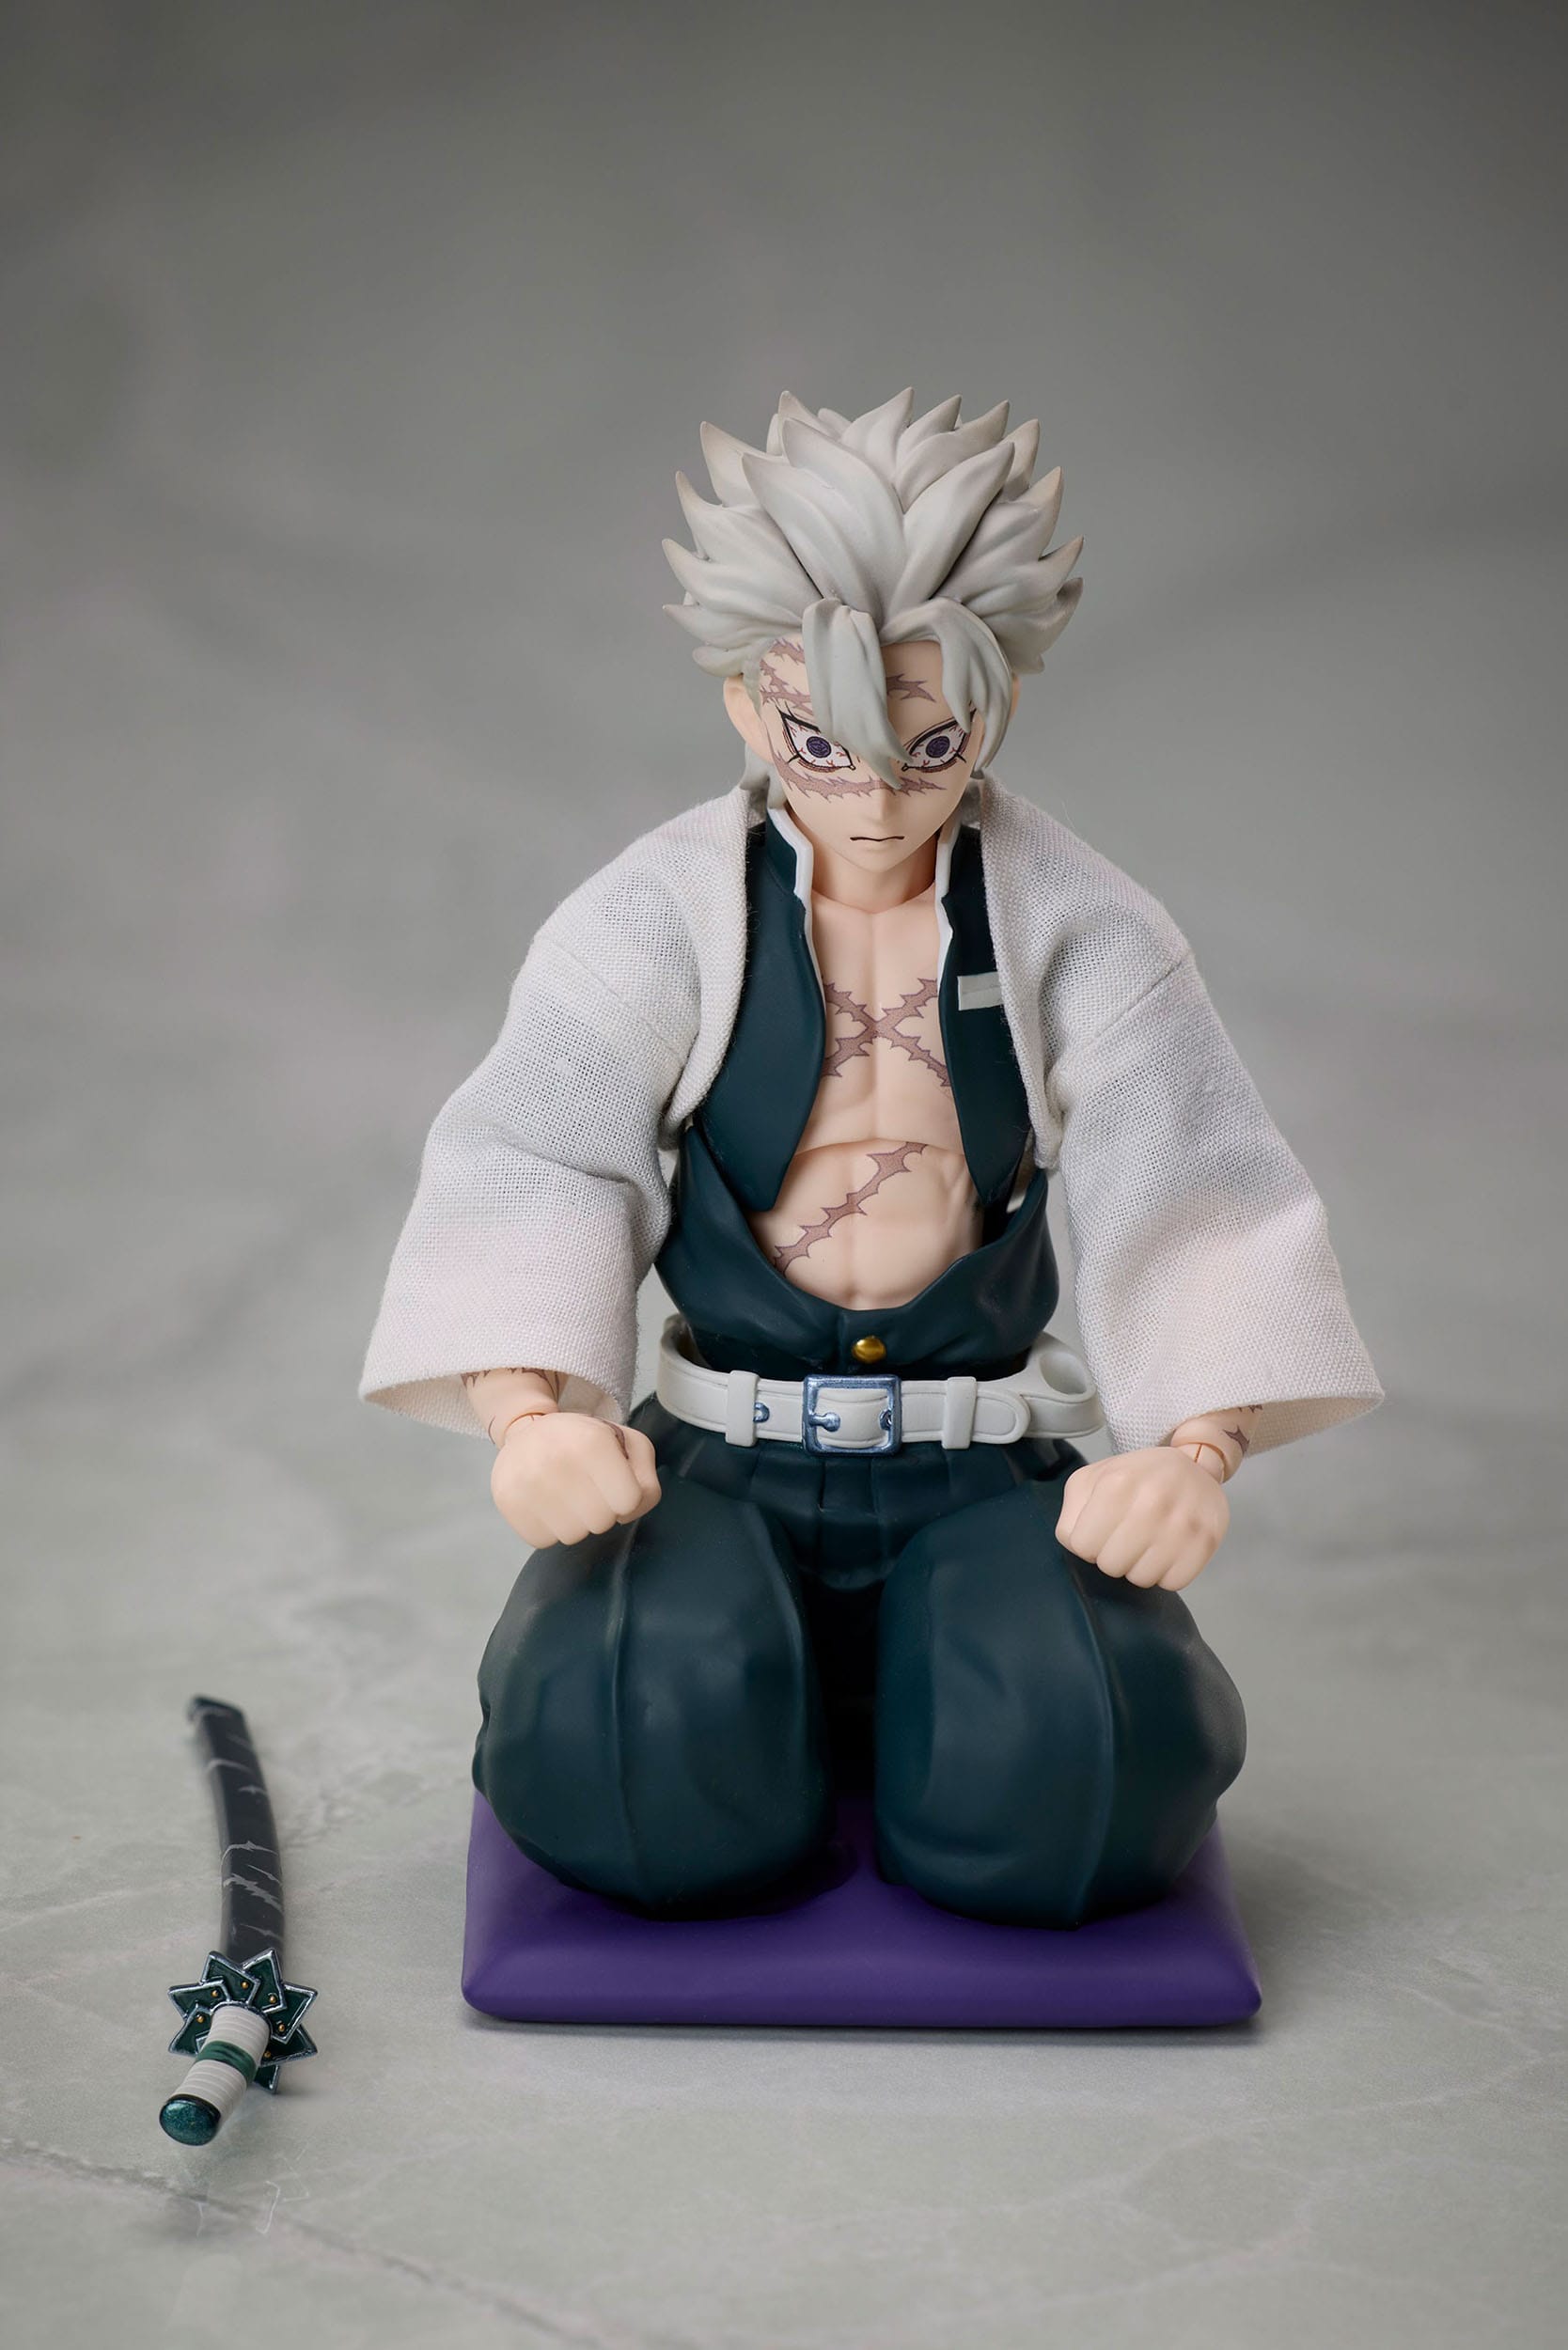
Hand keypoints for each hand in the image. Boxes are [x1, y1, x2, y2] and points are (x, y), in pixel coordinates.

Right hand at [490, 1412, 660, 1549]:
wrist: (529, 1432)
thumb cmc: (586, 1443)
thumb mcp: (629, 1446)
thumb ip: (646, 1482)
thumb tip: (626, 1514)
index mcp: (593, 1442)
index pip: (629, 1501)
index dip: (625, 1497)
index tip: (612, 1482)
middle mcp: (557, 1460)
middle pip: (601, 1522)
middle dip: (601, 1511)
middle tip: (587, 1489)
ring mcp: (527, 1482)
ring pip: (572, 1536)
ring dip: (575, 1523)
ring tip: (565, 1496)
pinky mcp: (507, 1501)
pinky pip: (542, 1541)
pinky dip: (548, 1529)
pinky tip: (545, 1505)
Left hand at [1055, 1446, 1228, 1592]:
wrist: (1193, 1467)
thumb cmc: (1136, 1477)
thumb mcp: (1092, 1479)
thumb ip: (1072, 1512)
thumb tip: (1076, 1545)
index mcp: (1116, 1483)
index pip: (1080, 1545)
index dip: (1087, 1541)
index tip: (1101, 1530)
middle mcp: (1151, 1501)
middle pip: (1110, 1566)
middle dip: (1112, 1555)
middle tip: (1126, 1537)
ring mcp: (1182, 1523)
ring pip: (1141, 1579)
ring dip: (1140, 1566)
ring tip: (1148, 1542)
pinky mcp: (1206, 1541)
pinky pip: (1173, 1583)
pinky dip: (1167, 1574)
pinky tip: (1168, 1551)